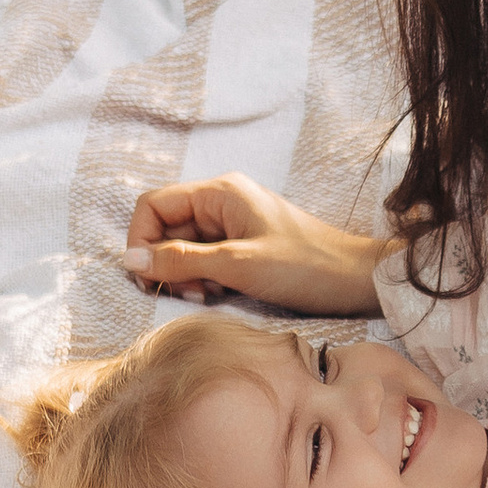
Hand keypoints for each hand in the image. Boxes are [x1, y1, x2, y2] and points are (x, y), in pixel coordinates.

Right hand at [124, 175, 390, 314]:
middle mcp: (222, 202)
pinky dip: (204, 279)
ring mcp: (233, 223)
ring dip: (186, 275)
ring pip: (183, 247)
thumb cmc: (306, 266)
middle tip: (190, 292)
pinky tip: (222, 293)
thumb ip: (181, 261)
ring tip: (209, 294)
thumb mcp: (237, 265)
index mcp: (219, 193)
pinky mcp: (243, 245)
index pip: (153, 205)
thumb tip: (130, 259)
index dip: (141, 239)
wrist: (357, 279)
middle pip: (165, 228)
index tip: (148, 276)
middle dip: (167, 263)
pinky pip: (205, 259)